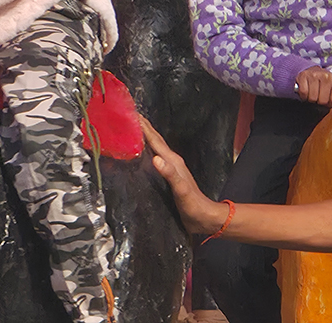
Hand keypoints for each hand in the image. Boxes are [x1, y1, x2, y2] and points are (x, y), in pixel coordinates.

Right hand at [140, 116, 230, 236]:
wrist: (205, 218)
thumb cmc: (193, 205)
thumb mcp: (181, 190)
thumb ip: (170, 174)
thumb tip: (155, 159)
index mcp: (173, 160)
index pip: (154, 139)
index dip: (143, 126)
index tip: (130, 112)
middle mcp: (171, 160)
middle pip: (154, 139)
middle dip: (142, 126)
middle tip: (127, 114)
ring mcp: (169, 167)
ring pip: (153, 146)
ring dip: (142, 136)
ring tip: (130, 128)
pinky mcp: (167, 175)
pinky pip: (153, 156)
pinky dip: (144, 150)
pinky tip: (138, 152)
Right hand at [296, 66, 331, 106]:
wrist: (313, 71)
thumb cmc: (324, 84)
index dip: (329, 104)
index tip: (327, 100)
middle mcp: (326, 75)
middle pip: (323, 100)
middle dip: (319, 102)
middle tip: (319, 97)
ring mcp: (314, 74)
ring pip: (312, 97)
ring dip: (311, 99)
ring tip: (312, 94)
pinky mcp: (304, 75)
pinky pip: (304, 92)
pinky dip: (304, 96)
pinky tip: (306, 92)